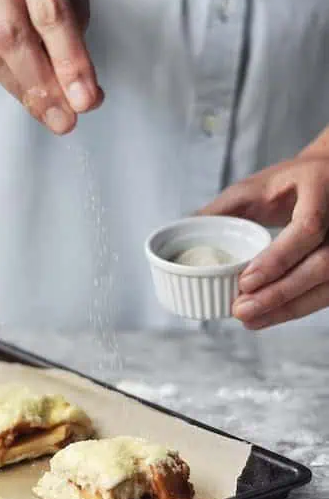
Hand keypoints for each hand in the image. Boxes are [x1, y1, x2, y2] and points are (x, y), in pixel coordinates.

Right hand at [0, 0, 102, 133]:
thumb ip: (75, 32)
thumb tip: (84, 95)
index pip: (49, 8)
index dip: (69, 59)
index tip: (86, 99)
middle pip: (11, 32)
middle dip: (43, 84)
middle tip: (67, 120)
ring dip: (25, 91)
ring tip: (54, 116)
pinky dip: (9, 82)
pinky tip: (31, 96)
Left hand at [201, 147, 328, 328]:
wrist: (328, 179)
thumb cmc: (288, 182)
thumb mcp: (255, 186)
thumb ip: (223, 208)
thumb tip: (184, 227)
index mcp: (320, 188)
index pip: (308, 228)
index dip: (279, 258)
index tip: (246, 280)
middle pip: (322, 264)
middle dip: (280, 293)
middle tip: (241, 310)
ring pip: (327, 285)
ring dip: (287, 308)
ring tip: (249, 319)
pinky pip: (325, 293)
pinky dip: (295, 308)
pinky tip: (267, 317)